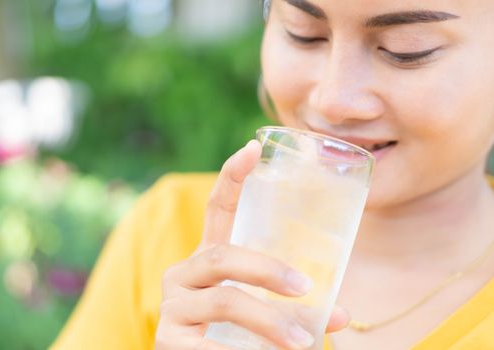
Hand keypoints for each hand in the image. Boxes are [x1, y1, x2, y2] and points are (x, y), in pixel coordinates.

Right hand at [155, 140, 349, 349]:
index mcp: (209, 259)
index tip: (254, 147)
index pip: (216, 208)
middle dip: (267, 270)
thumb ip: (296, 308)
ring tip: (301, 342)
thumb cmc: (236, 335)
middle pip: (223, 256)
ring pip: (225, 300)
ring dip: (268, 320)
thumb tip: (342, 314)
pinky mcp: (167, 339)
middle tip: (304, 288)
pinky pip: (209, 342)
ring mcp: (172, 305)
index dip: (232, 176)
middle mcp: (183, 274)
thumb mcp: (264, 312)